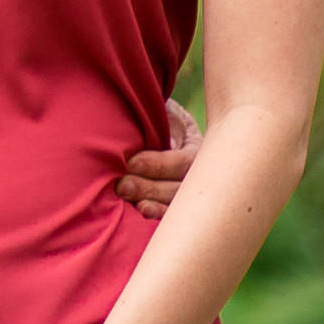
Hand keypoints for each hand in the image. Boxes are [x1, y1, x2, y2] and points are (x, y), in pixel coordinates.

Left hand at [114, 100, 201, 219]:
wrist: (155, 126)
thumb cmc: (160, 115)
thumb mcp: (167, 110)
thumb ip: (168, 120)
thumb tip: (169, 139)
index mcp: (201, 147)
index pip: (184, 161)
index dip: (159, 164)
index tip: (132, 162)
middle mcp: (199, 172)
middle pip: (180, 187)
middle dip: (150, 188)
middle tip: (122, 185)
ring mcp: (189, 190)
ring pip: (175, 203)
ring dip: (151, 202)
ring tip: (126, 197)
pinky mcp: (175, 201)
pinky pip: (170, 213)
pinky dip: (157, 212)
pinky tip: (142, 210)